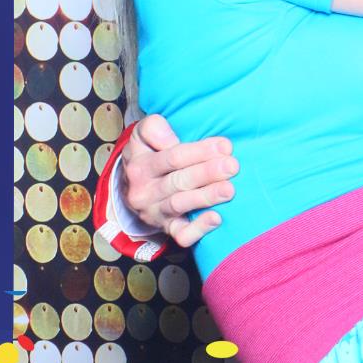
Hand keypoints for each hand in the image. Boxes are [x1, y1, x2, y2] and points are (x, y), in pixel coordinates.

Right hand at [122, 113, 237, 248]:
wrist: (130, 189)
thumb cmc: (147, 156)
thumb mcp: (142, 136)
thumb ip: (153, 129)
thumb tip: (170, 139)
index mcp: (140, 166)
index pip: (172, 158)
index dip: (199, 151)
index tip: (225, 145)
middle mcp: (145, 192)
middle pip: (178, 181)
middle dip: (207, 173)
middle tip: (232, 166)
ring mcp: (155, 213)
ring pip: (180, 205)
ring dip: (206, 197)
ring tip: (229, 189)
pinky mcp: (167, 229)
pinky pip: (181, 234)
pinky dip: (199, 228)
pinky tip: (216, 218)